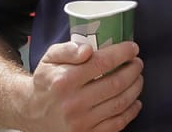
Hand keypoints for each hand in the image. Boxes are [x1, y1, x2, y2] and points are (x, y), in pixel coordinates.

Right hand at [20, 39, 142, 131]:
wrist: (33, 112)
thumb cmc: (46, 82)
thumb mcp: (50, 59)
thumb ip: (68, 49)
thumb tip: (88, 49)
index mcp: (64, 80)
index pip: (102, 63)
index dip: (122, 54)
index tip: (132, 48)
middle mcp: (73, 102)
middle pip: (115, 84)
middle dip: (132, 71)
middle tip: (137, 63)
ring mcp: (82, 121)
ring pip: (120, 103)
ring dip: (135, 88)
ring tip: (138, 78)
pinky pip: (117, 123)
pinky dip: (131, 111)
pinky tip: (135, 101)